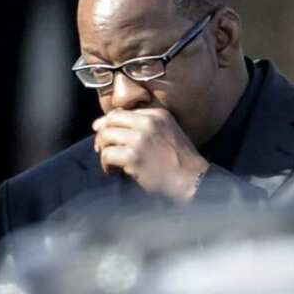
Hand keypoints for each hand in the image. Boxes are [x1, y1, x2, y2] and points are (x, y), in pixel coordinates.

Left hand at [92, 107, 209, 203]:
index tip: (102, 134)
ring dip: (104, 151)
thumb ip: (146, 128)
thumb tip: (110, 127)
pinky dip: (106, 165)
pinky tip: (113, 172)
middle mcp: (148, 123)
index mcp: (157, 115)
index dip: (107, 123)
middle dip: (101, 135)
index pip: (122, 112)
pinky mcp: (133, 156)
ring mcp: (140, 139)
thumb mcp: (168, 134)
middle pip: (111, 121)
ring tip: (110, 164)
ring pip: (106, 136)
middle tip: (101, 149)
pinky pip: (107, 155)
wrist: (192, 181)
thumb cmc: (179, 162)